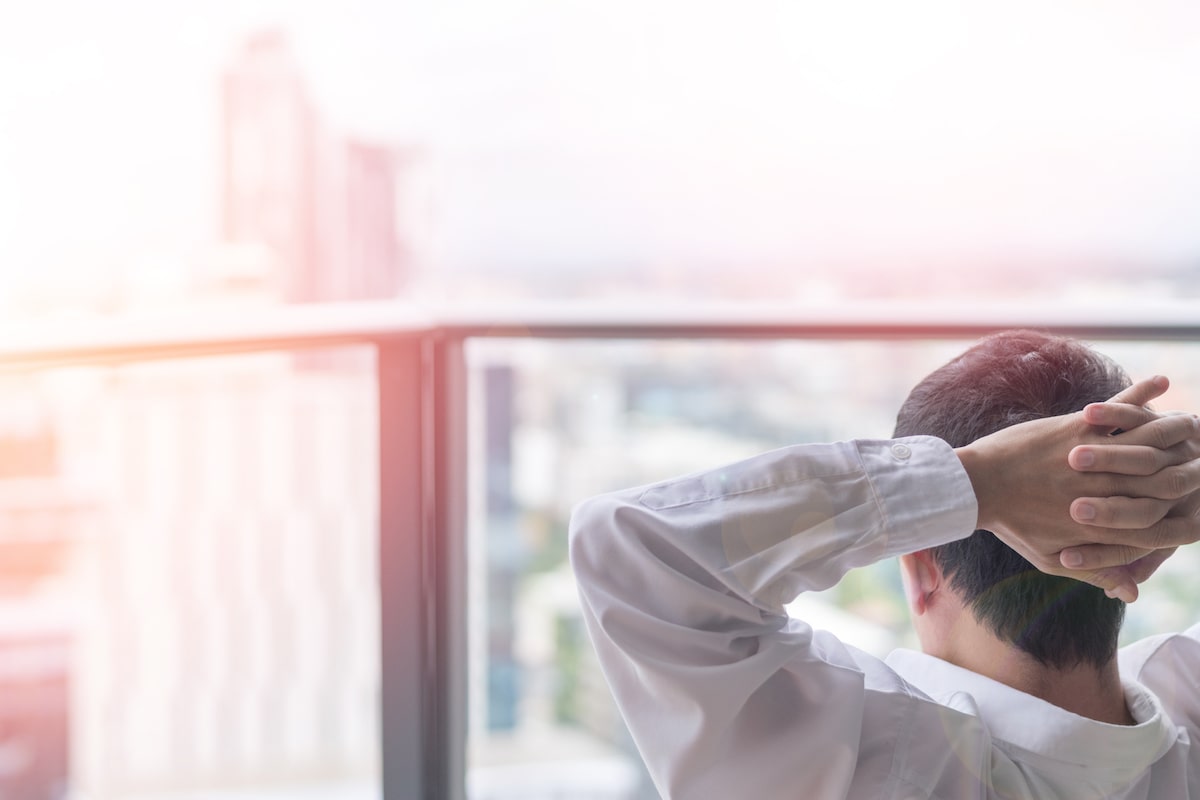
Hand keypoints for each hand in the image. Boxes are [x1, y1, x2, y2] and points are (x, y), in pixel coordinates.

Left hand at [954, 377, 1199, 600]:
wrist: (973, 486)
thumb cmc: (1010, 524)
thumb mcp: (1051, 559)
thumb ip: (1096, 572)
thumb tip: (1133, 594)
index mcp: (1102, 524)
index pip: (1158, 523)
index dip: (1183, 513)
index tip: (1197, 505)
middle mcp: (1104, 489)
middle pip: (1163, 480)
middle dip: (1188, 469)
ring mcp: (1093, 456)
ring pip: (1147, 443)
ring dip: (1174, 429)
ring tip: (1196, 423)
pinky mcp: (1076, 428)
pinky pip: (1117, 410)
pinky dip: (1140, 394)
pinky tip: (1162, 383)